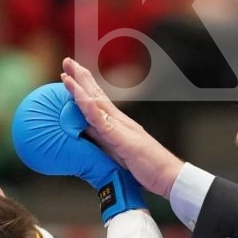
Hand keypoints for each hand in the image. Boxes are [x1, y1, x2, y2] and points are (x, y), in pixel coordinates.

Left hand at [58, 57, 183, 196]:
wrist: (170, 176)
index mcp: (120, 125)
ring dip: (80, 86)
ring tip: (68, 71)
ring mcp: (121, 127)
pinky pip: (100, 120)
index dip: (85, 87)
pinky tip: (77, 96)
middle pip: (97, 94)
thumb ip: (105, 142)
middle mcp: (121, 121)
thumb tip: (86, 134)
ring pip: (96, 102)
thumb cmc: (149, 169)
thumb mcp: (121, 154)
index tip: (72, 75)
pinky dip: (87, 106)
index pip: (99, 101)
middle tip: (68, 61)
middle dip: (81, 77)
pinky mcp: (121, 138)